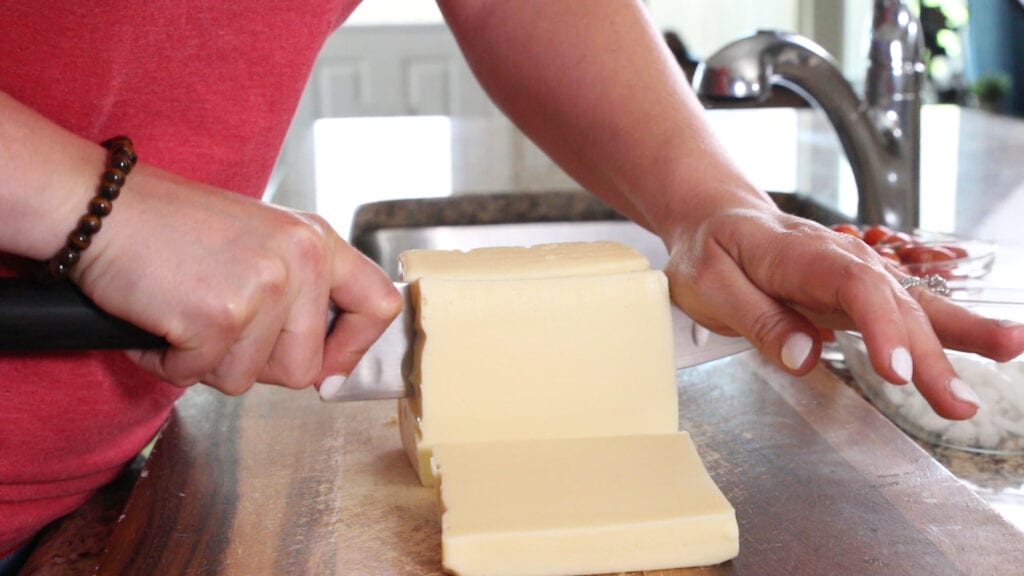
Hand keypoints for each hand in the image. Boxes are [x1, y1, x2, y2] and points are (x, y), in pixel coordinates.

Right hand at [73, 163, 401, 394]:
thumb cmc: (170, 226)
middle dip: (255, 365)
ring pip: (249, 379)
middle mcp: (301, 260)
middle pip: (305, 367)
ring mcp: (264, 288)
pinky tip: (158, 320)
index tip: (328, 369)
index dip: (355, 350)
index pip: (379, 305)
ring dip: (206, 362)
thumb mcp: (260, 241)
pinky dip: (168, 362)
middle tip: (216, 326)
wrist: (98, 205)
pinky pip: (198, 376)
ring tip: (183, 312)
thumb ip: (298, 292)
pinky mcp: (220, 316)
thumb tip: (326, 370)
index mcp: (316, 240)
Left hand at [662, 206, 1023, 419]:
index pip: (851, 285)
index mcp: (798, 253)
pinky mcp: (860, 291)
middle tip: (955, 401)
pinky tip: (990, 346)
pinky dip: (949, 327)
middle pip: (892, 301)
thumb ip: (756, 318)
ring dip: (957, 337)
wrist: (716, 216)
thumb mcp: (709, 283)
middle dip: (929, 351)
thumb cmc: (709, 248)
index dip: (881, 327)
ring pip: (911, 303)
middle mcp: (838, 258)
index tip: (896, 369)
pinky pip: (909, 309)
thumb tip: (803, 356)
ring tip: (1008, 353)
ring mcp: (854, 272)